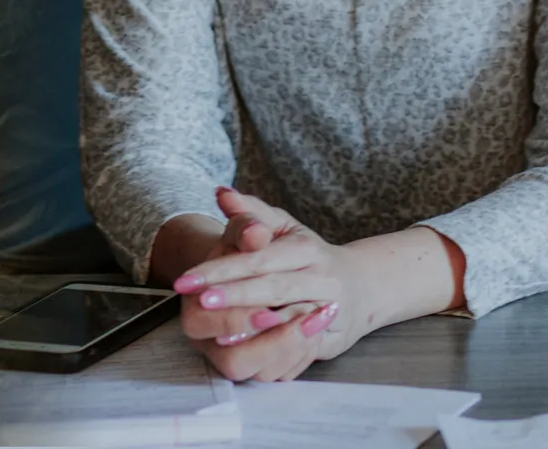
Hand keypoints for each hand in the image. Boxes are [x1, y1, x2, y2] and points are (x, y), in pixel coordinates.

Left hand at [173, 188, 358, 380]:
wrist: (358, 286)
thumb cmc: (305, 254)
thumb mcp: (281, 226)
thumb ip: (249, 213)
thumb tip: (222, 194)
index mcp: (306, 250)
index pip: (259, 259)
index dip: (223, 269)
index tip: (188, 279)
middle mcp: (323, 280)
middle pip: (273, 289)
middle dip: (235, 297)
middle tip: (200, 301)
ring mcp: (329, 313)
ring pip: (290, 323)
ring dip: (256, 330)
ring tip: (219, 335)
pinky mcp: (330, 340)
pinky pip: (300, 350)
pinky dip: (274, 353)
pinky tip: (247, 352)